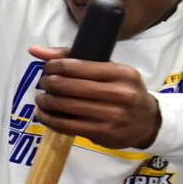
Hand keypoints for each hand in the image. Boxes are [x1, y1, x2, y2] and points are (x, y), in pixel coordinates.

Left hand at [27, 50, 161, 150]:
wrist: (147, 122)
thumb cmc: (123, 91)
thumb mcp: (108, 70)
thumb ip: (72, 57)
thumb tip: (35, 50)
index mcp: (121, 73)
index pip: (74, 66)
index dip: (53, 66)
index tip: (47, 69)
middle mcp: (119, 93)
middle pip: (65, 85)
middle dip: (47, 83)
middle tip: (44, 84)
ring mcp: (112, 115)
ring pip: (63, 105)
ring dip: (45, 101)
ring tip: (42, 99)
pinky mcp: (103, 133)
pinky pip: (65, 125)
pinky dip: (48, 119)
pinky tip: (44, 114)